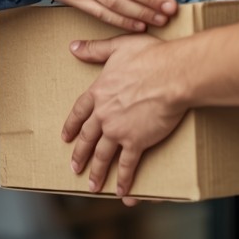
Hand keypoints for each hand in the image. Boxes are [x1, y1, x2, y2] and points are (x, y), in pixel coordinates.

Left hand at [61, 34, 187, 198]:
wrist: (172, 74)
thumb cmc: (150, 56)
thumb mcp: (119, 46)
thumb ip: (95, 49)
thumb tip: (73, 46)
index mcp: (99, 92)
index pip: (79, 112)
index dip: (72, 125)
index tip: (66, 137)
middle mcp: (104, 114)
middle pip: (87, 137)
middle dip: (80, 154)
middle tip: (74, 167)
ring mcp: (118, 130)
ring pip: (102, 155)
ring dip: (97, 171)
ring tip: (92, 185)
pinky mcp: (137, 142)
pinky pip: (127, 165)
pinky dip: (124, 180)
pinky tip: (122, 193)